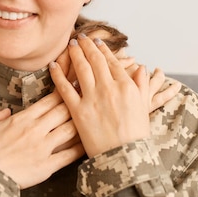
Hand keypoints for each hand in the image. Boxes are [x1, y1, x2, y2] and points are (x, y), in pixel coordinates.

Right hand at [0, 93, 84, 188]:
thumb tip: (6, 111)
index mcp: (21, 119)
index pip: (48, 101)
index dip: (63, 92)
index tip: (73, 85)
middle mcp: (35, 130)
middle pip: (63, 111)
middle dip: (78, 102)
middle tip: (91, 96)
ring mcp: (42, 148)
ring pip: (70, 130)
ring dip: (83, 123)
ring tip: (95, 118)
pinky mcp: (46, 166)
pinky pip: (69, 155)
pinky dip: (80, 149)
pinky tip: (89, 144)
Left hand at [49, 34, 150, 157]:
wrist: (124, 158)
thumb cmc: (135, 136)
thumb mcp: (144, 108)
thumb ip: (142, 86)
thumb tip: (141, 68)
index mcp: (127, 87)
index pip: (112, 62)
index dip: (103, 50)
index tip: (96, 42)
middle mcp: (110, 88)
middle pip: (95, 61)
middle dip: (87, 46)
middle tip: (80, 38)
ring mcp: (93, 98)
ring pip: (81, 69)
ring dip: (74, 54)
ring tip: (69, 45)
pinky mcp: (78, 110)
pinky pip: (65, 88)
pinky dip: (58, 75)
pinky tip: (53, 65)